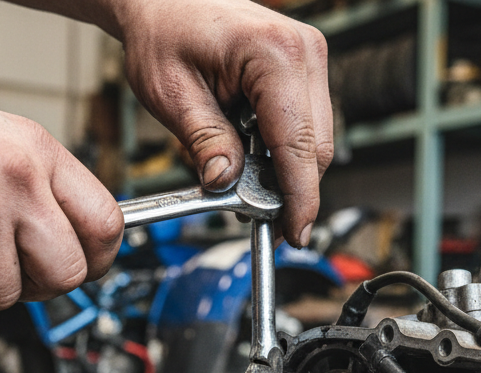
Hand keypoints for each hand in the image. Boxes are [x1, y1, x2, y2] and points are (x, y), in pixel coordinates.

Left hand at [113, 0, 332, 247]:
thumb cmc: (164, 31)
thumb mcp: (172, 94)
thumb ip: (204, 141)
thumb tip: (226, 183)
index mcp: (274, 54)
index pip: (299, 144)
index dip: (300, 197)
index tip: (294, 232)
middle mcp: (303, 51)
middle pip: (316, 147)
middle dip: (290, 188)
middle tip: (254, 214)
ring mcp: (309, 57)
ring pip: (316, 139)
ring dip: (285, 168)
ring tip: (242, 177)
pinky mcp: (304, 66)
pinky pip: (306, 123)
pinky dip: (283, 148)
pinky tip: (252, 152)